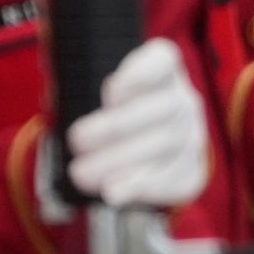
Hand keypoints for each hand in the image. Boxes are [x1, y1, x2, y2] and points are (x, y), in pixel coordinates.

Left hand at [62, 38, 212, 210]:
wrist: (135, 147)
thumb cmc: (108, 111)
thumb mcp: (92, 91)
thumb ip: (78, 90)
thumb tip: (62, 108)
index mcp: (162, 71)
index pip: (163, 61)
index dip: (139, 74)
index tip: (109, 92)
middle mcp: (183, 100)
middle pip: (161, 109)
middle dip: (115, 127)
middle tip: (77, 141)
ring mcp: (191, 136)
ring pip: (165, 146)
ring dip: (119, 162)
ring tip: (82, 174)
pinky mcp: (190, 169)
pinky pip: (172, 178)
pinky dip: (141, 187)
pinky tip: (114, 192)